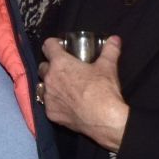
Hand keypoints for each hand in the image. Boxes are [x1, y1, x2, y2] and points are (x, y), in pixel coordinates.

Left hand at [38, 36, 129, 150]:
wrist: (104, 119)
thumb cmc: (103, 90)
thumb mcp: (108, 67)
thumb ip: (110, 50)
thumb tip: (115, 39)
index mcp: (60, 63)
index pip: (48, 46)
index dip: (53, 44)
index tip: (60, 47)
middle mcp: (50, 79)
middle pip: (43, 67)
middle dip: (51, 66)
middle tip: (65, 69)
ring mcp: (48, 98)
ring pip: (43, 86)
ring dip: (50, 84)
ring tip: (63, 87)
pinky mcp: (50, 113)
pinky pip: (48, 104)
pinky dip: (55, 102)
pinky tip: (65, 104)